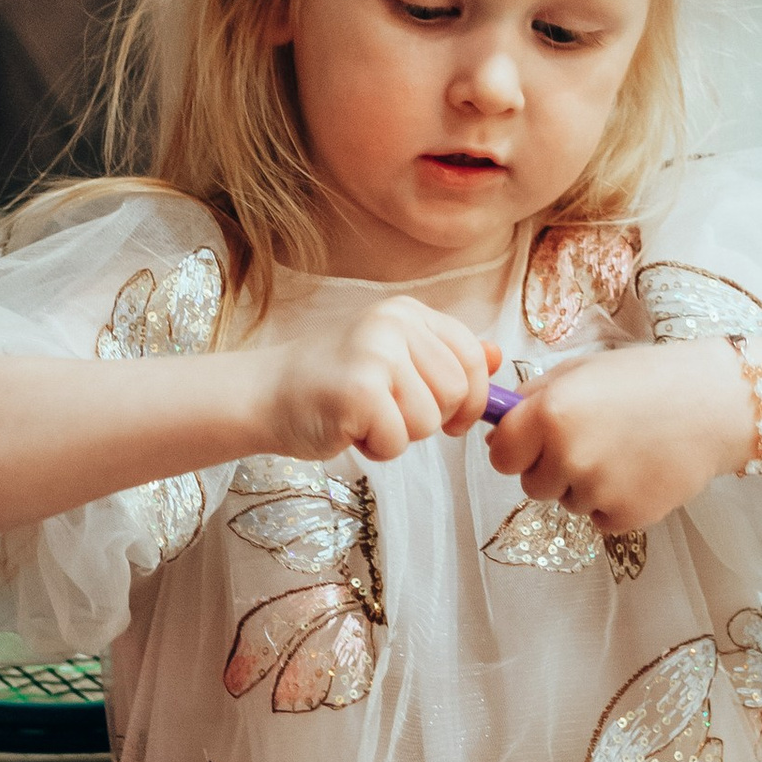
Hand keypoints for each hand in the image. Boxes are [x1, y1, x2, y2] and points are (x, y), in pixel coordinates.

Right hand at [252, 294, 498, 466]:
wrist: (264, 394)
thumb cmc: (330, 381)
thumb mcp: (393, 357)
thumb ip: (443, 356)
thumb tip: (498, 355)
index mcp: (408, 312)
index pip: (473, 357)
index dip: (471, 396)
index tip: (450, 414)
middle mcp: (394, 325)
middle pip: (457, 394)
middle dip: (430, 419)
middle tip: (388, 412)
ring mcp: (376, 354)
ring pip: (430, 422)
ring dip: (400, 435)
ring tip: (364, 417)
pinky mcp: (359, 391)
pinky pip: (398, 441)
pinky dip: (377, 448)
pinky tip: (349, 428)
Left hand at [487, 345, 749, 534]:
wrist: (716, 404)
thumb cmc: (648, 379)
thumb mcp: (582, 371)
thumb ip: (534, 398)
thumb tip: (498, 429)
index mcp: (550, 412)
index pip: (500, 455)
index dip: (516, 449)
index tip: (534, 441)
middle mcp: (567, 454)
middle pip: (531, 484)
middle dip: (552, 467)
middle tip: (594, 440)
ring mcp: (597, 490)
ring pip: (567, 502)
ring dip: (586, 484)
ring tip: (625, 451)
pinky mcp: (625, 517)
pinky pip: (599, 519)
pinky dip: (615, 503)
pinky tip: (641, 472)